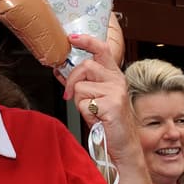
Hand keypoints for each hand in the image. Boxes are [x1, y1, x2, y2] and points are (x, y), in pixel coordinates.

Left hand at [60, 34, 153, 183]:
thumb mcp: (94, 98)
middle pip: (85, 66)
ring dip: (79, 101)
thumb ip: (82, 83)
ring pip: (81, 86)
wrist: (123, 145)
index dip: (86, 41)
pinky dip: (83, 112)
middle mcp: (117, 80)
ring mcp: (116, 91)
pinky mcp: (112, 104)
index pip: (102, 49)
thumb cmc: (108, 123)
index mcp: (114, 76)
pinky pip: (83, 102)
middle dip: (72, 80)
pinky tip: (96, 118)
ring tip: (90, 111)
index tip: (72, 38)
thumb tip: (60, 71)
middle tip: (69, 95)